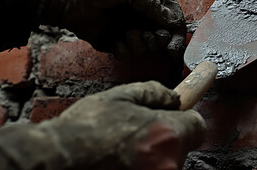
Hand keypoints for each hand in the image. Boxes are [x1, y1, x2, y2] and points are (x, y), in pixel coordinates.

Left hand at [45, 0, 185, 58]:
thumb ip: (150, 1)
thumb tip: (171, 20)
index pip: (169, 10)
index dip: (176, 25)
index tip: (177, 39)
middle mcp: (139, 11)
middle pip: (163, 31)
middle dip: (162, 39)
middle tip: (157, 40)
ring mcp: (127, 27)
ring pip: (147, 44)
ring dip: (141, 42)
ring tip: (129, 33)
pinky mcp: (114, 41)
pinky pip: (128, 52)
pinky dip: (125, 48)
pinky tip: (116, 40)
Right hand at [46, 81, 205, 169]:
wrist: (58, 160)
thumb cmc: (86, 128)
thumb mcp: (120, 97)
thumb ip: (153, 93)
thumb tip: (173, 98)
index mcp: (166, 132)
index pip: (199, 126)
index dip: (186, 118)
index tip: (176, 116)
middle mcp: (168, 161)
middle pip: (182, 146)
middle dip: (166, 137)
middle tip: (139, 134)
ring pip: (168, 162)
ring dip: (154, 155)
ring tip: (125, 151)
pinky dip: (144, 168)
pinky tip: (121, 163)